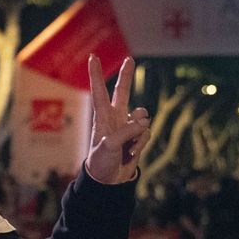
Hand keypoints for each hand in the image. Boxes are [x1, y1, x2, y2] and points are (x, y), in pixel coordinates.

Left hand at [84, 55, 150, 184]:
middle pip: (122, 92)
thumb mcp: (110, 146)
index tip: (92, 57)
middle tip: (129, 59)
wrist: (108, 182)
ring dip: (139, 128)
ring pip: (142, 116)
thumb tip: (145, 121)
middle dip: (127, 76)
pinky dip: (141, 142)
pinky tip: (132, 152)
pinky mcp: (136, 137)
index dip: (96, 74)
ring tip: (129, 144)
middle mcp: (114, 118)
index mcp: (102, 117)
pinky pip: (146, 133)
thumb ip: (127, 131)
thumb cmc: (101, 162)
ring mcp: (126, 127)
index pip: (99, 91)